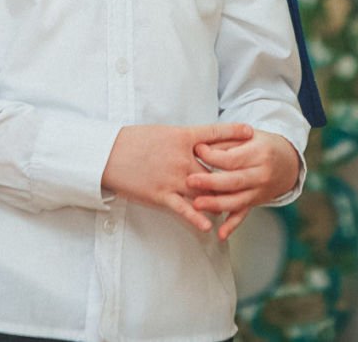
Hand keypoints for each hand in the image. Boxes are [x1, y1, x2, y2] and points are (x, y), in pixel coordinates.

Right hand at [102, 123, 253, 233]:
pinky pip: (184, 209)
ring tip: (235, 206)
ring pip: (204, 190)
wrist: (107, 154)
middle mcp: (181, 158)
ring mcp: (173, 178)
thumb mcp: (160, 133)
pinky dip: (197, 218)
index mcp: (181, 137)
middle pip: (215, 167)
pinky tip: (208, 226)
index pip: (213, 134)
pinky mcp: (161, 195)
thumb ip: (181, 139)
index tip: (250, 132)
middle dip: (232, 173)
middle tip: (250, 175)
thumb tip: (196, 142)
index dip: (233, 132)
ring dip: (219, 198)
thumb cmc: (131, 141)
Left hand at [187, 130, 300, 240]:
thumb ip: (225, 140)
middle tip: (190, 180)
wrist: (287, 162)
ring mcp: (260, 191)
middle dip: (210, 182)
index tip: (197, 150)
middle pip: (234, 180)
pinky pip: (243, 214)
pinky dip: (232, 225)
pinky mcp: (256, 202)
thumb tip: (200, 147)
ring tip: (196, 205)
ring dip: (216, 204)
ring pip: (237, 201)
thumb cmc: (261, 145)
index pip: (233, 158)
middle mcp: (262, 174)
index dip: (213, 156)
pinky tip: (220, 234)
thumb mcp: (247, 136)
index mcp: (260, 153)